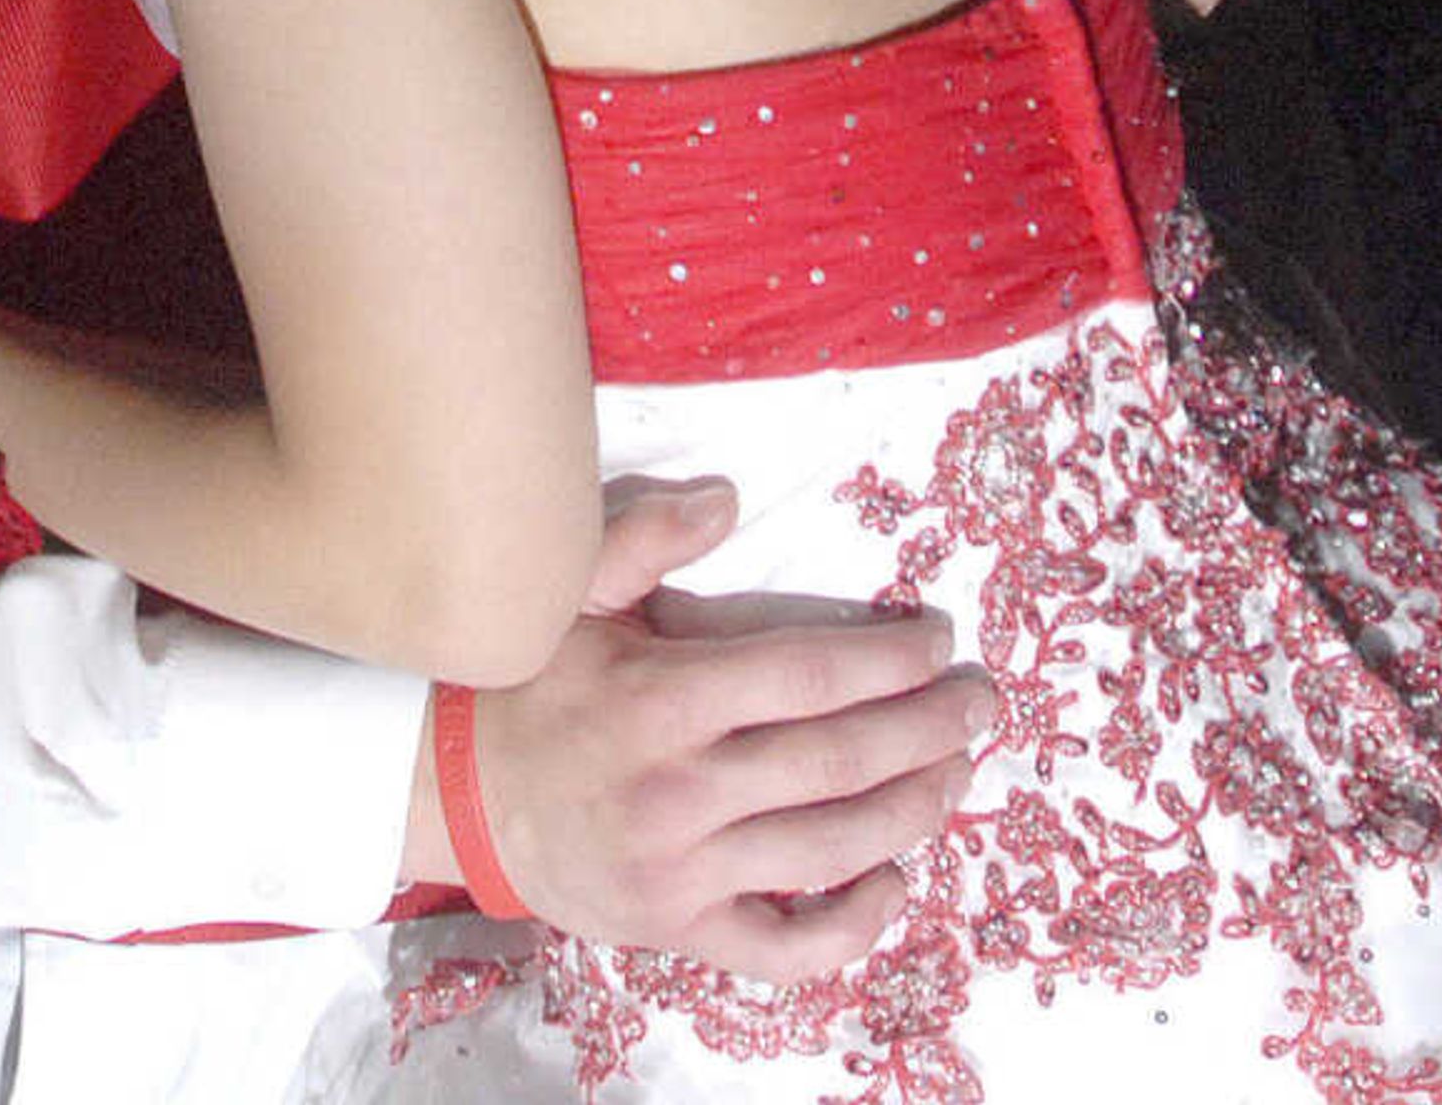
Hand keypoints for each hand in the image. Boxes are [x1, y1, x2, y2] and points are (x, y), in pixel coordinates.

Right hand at [435, 478, 985, 979]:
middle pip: (837, 760)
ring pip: (830, 848)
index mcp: (660, 699)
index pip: (806, 676)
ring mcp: (682, 870)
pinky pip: (785, 947)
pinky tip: (893, 881)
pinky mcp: (681, 929)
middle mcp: (677, 790)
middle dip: (928, 727)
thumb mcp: (570, 593)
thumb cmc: (533, 685)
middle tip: (982, 703)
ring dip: (914, 808)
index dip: (886, 658)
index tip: (935, 640)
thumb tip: (727, 495)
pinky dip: (853, 924)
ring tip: (957, 770)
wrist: (459, 795)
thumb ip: (645, 535)